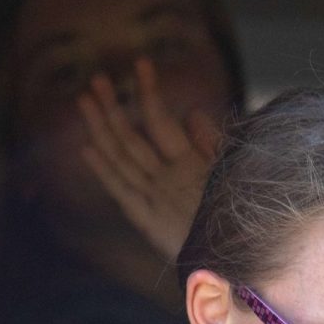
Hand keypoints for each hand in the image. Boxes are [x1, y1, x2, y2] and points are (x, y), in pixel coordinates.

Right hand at [77, 59, 222, 261]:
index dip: (149, 92)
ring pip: (122, 155)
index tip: (141, 62)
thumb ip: (209, 142)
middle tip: (95, 77)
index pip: (160, 120)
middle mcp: (164, 178)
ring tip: (85, 99)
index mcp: (185, 164)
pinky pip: (123, 190)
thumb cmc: (238, 216)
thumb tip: (191, 110)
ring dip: (103, 127)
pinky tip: (87, 149)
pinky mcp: (148, 219)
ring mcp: (154, 197)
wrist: (237, 260)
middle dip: (113, 106)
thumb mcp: (227, 171)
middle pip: (131, 135)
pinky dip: (104, 170)